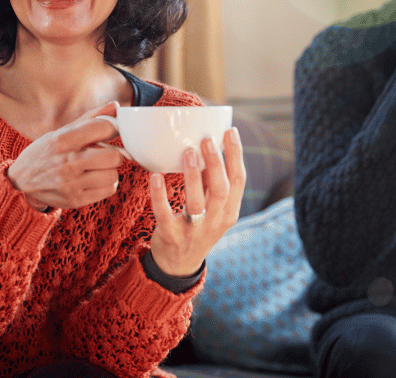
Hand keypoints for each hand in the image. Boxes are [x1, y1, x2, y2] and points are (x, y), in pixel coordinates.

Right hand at [7, 101, 123, 209]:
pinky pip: (109, 190)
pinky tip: (94, 179)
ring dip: (109, 170)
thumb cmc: (45, 152)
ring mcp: (71, 184)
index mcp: (62, 140)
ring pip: (113, 175)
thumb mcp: (61, 132)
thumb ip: (90, 119)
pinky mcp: (75, 200)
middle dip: (113, 153)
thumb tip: (116, 106)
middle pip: (113, 157)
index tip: (111, 130)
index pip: (103, 128)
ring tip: (97, 168)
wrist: (21, 181)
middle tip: (105, 153)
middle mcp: (66, 162)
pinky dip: (107, 184)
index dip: (113, 128)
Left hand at [148, 127, 245, 276]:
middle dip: (216, 163)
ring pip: (197, 202)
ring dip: (192, 176)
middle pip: (221, 190)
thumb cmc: (196, 227)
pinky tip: (155, 176)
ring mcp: (194, 230)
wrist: (179, 265)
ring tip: (187, 152)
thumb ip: (210, 182)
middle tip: (207, 139)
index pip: (239, 180)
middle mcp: (216, 221)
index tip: (231, 131)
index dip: (236, 155)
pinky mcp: (172, 236)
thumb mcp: (212, 208)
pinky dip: (160, 195)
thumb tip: (206, 147)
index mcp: (229, 211)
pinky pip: (165, 214)